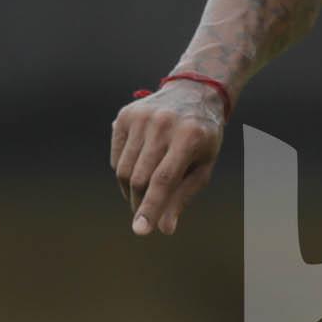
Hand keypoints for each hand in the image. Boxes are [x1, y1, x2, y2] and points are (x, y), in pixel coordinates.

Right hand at [110, 78, 228, 235]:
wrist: (193, 91)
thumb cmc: (203, 136)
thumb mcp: (204, 166)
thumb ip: (183, 196)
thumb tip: (164, 228)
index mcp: (189, 137)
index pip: (163, 180)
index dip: (150, 208)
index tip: (139, 231)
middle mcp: (163, 124)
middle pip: (139, 178)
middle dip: (140, 204)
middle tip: (145, 216)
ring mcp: (141, 117)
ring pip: (124, 170)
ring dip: (130, 191)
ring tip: (144, 193)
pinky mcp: (125, 115)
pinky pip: (117, 157)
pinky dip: (124, 171)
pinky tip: (139, 168)